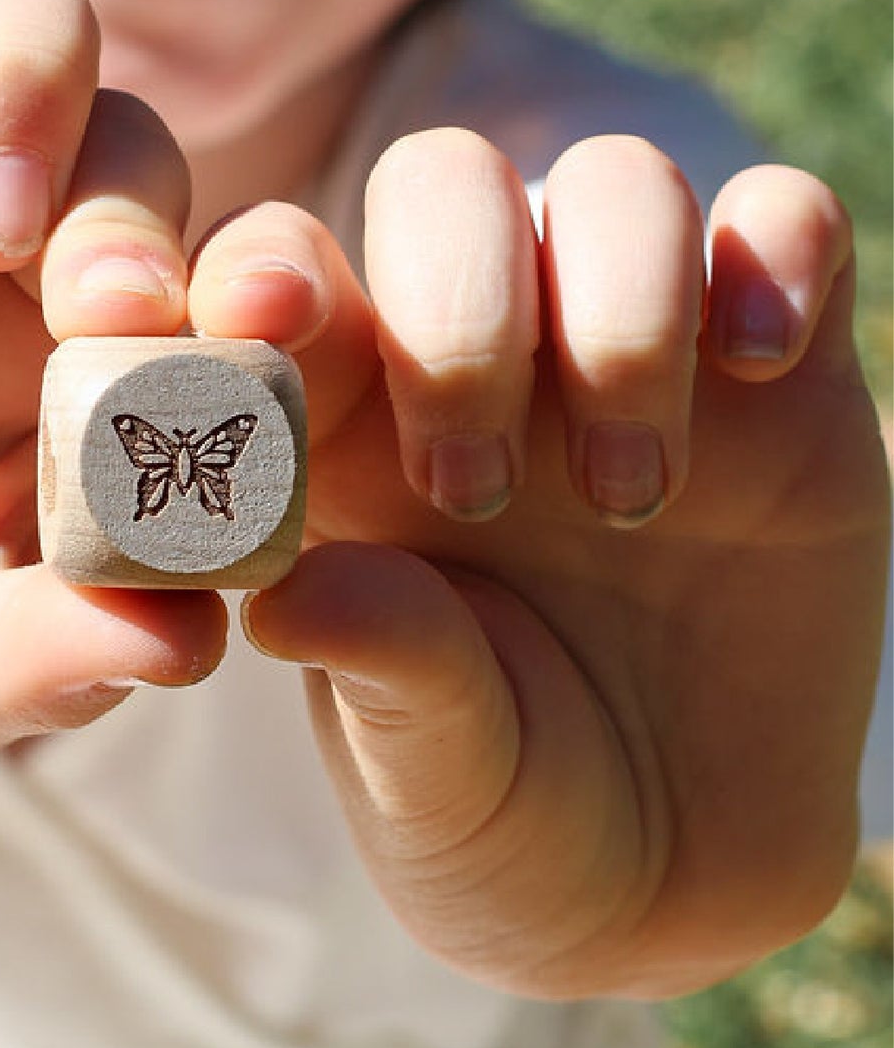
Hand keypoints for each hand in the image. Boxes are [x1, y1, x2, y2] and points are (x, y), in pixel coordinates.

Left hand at [193, 129, 889, 997]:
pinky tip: (762, 369)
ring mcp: (631, 354)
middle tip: (469, 499)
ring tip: (628, 501)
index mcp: (345, 428)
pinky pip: (786, 223)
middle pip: (444, 182)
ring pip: (614, 182)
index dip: (261, 269)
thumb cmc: (501, 802)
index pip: (284, 269)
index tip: (264, 329)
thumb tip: (289, 592)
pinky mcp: (781, 379)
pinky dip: (774, 254)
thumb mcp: (425, 764)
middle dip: (458, 305)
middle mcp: (481, 363)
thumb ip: (376, 664)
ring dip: (621, 307)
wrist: (670, 865)